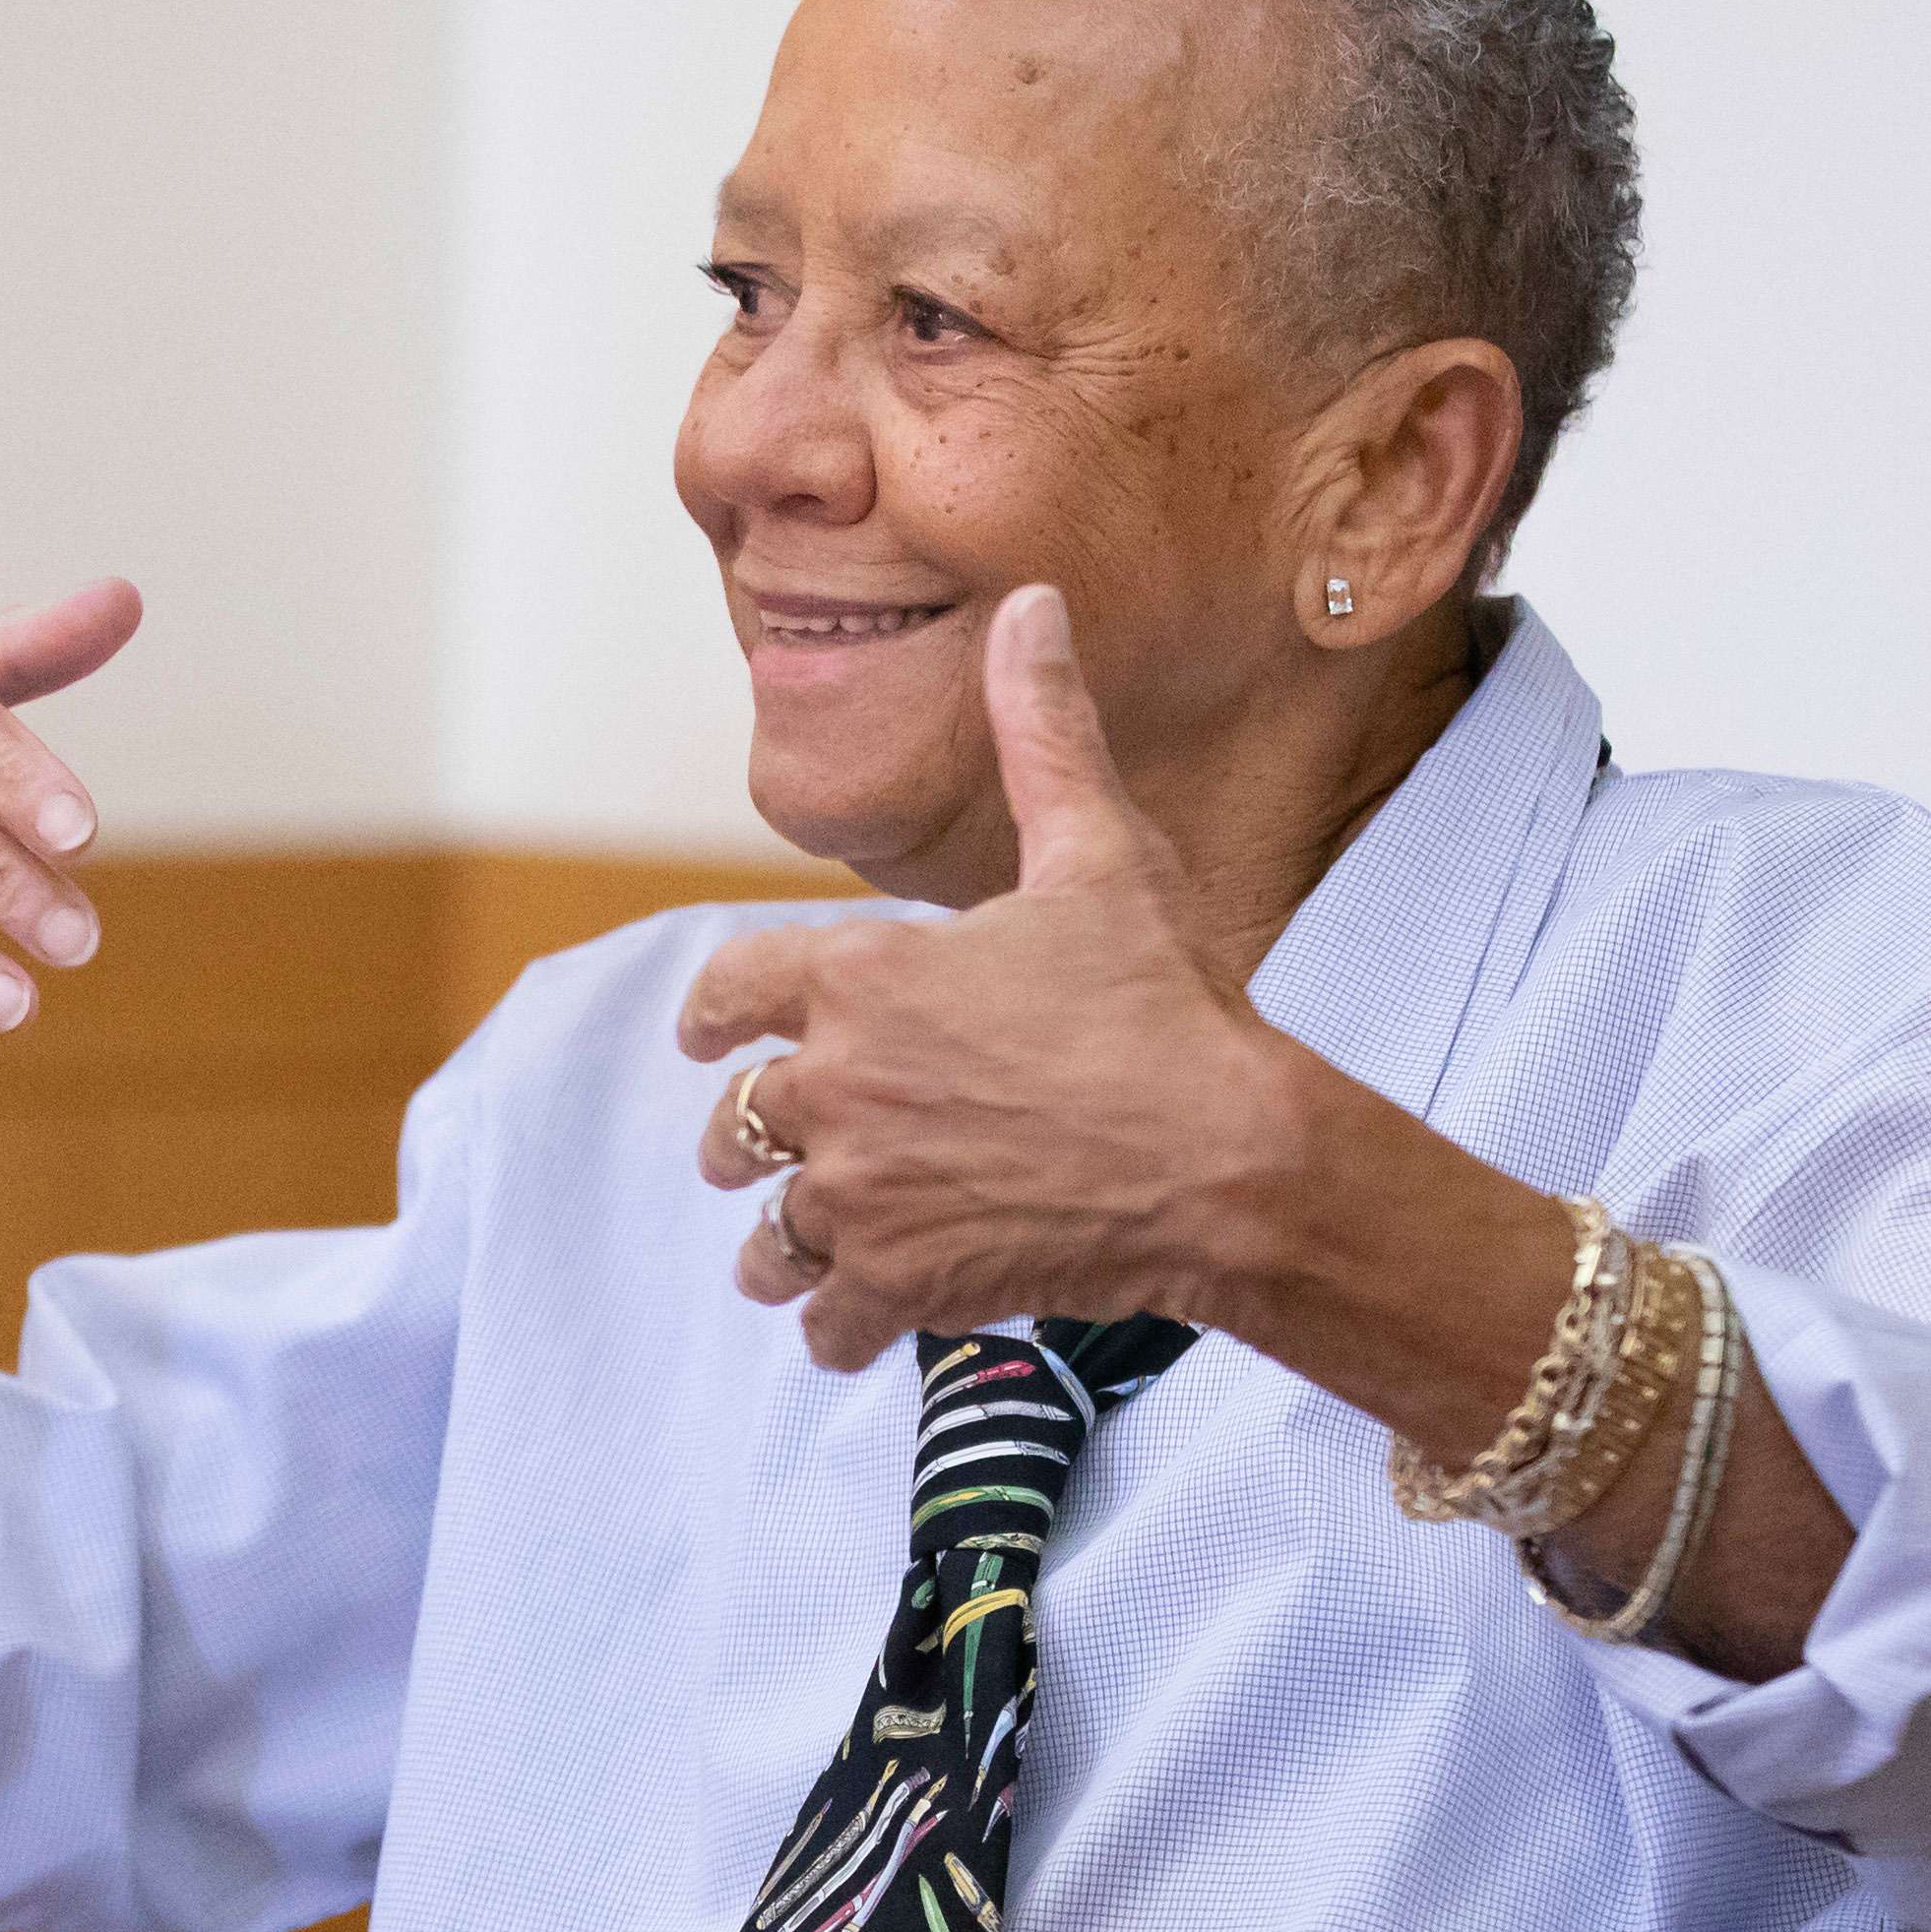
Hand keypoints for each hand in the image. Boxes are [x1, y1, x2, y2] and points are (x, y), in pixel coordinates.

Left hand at [674, 584, 1327, 1368]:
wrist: (1227, 1156)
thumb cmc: (1165, 1002)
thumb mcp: (1099, 853)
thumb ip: (1042, 733)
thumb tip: (1033, 608)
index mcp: (859, 975)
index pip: (726, 992)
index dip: (715, 1014)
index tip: (703, 1036)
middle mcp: (835, 1083)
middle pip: (737, 1121)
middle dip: (751, 1135)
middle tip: (770, 1151)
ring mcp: (859, 1191)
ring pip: (767, 1231)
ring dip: (780, 1241)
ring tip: (798, 1251)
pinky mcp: (898, 1282)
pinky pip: (822, 1320)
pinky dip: (834, 1323)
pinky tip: (860, 1320)